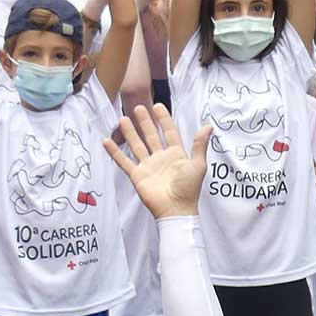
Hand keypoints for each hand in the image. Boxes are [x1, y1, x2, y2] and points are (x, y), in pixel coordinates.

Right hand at [105, 104, 210, 218]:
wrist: (175, 209)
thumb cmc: (189, 189)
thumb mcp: (197, 164)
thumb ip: (199, 145)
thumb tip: (209, 126)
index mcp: (176, 154)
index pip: (169, 133)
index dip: (164, 120)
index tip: (158, 106)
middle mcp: (161, 158)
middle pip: (151, 136)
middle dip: (145, 122)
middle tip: (138, 107)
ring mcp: (148, 166)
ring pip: (137, 145)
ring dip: (130, 133)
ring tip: (123, 119)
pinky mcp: (137, 175)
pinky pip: (123, 161)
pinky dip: (114, 152)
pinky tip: (106, 141)